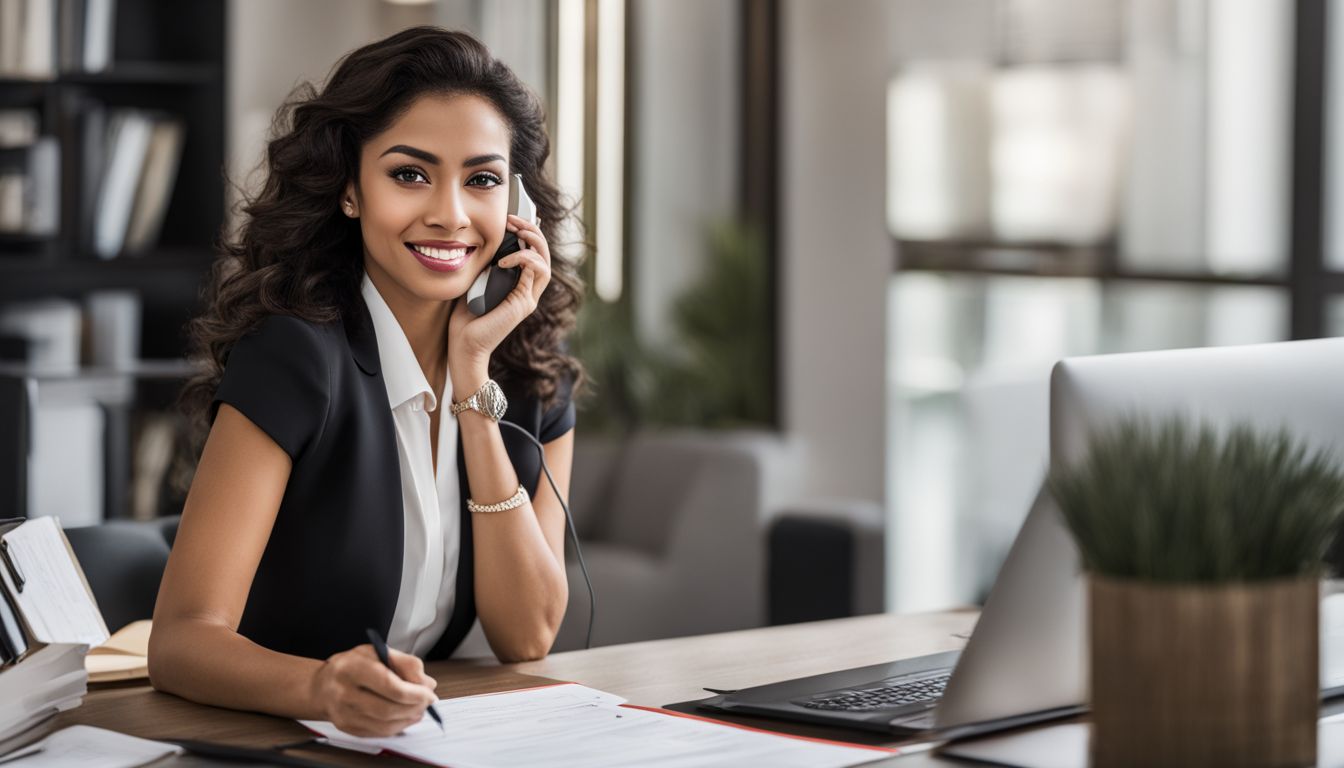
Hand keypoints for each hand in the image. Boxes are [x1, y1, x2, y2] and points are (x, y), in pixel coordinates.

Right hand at [309, 644, 437, 736]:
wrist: (322, 686)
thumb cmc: (351, 666)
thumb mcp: (377, 652)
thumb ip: (405, 663)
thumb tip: (426, 683)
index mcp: (351, 668)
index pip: (389, 685)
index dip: (414, 692)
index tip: (429, 693)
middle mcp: (344, 693)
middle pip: (388, 708)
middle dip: (414, 706)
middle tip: (427, 701)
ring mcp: (343, 713)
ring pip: (385, 724)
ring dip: (409, 718)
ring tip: (419, 708)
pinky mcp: (347, 727)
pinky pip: (378, 732)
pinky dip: (398, 726)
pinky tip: (406, 717)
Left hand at [448, 214, 551, 390]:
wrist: (464, 345)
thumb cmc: (465, 316)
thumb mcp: (475, 281)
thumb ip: (485, 264)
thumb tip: (484, 241)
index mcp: (518, 286)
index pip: (533, 253)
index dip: (527, 233)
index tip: (510, 221)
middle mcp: (528, 292)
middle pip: (544, 254)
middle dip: (533, 231)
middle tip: (514, 220)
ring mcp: (528, 298)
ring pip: (545, 263)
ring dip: (534, 242)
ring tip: (517, 232)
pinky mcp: (525, 304)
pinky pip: (535, 273)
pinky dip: (523, 260)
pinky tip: (504, 259)